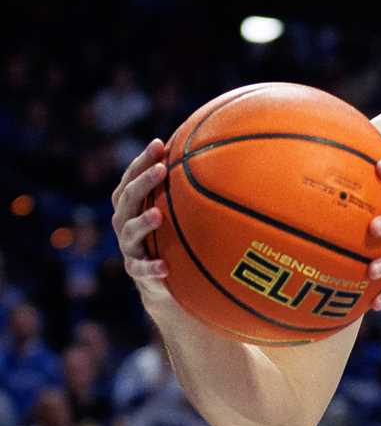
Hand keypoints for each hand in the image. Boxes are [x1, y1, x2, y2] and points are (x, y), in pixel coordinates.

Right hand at [110, 139, 174, 310]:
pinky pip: (141, 269)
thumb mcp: (172, 214)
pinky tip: (165, 266)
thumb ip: (181, 191)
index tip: (159, 143)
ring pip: (130, 231)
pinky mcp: (136, 271)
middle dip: (144, 182)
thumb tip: (211, 156)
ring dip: (143, 222)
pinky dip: (151, 267)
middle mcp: (124, 222)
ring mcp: (128, 246)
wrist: (159, 282)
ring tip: (158, 215)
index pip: (131, 177)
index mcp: (129, 205)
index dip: (142, 161)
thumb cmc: (168, 238)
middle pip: (128, 197)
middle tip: (161, 169)